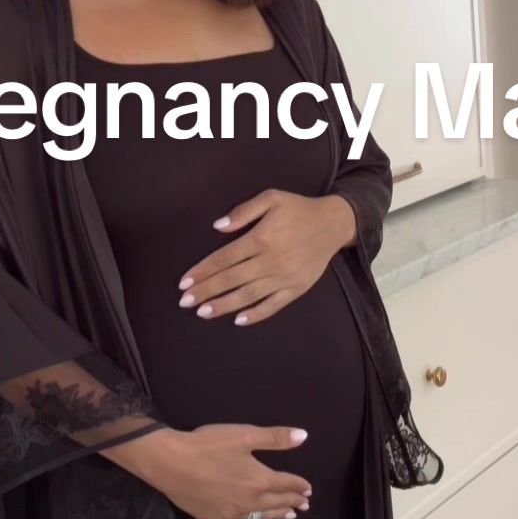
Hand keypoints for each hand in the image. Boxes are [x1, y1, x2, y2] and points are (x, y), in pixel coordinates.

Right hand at [102, 423, 312, 518]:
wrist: (171, 462)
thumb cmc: (208, 445)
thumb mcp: (244, 435)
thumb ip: (275, 438)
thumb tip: (303, 436)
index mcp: (259, 480)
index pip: (286, 484)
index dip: (299, 486)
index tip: (309, 489)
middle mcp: (249, 501)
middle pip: (276, 503)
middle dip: (292, 502)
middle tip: (304, 504)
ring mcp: (231, 512)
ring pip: (261, 516)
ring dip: (277, 515)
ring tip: (289, 515)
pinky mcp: (214, 518)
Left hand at [177, 190, 356, 324]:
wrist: (333, 223)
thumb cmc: (298, 209)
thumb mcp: (271, 198)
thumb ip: (243, 211)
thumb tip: (218, 227)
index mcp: (261, 238)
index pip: (224, 258)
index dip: (203, 271)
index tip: (184, 282)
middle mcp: (271, 261)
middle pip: (231, 279)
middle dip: (206, 291)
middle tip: (185, 302)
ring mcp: (284, 277)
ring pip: (248, 296)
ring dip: (224, 305)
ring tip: (203, 313)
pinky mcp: (297, 289)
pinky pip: (273, 306)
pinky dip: (256, 315)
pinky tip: (238, 320)